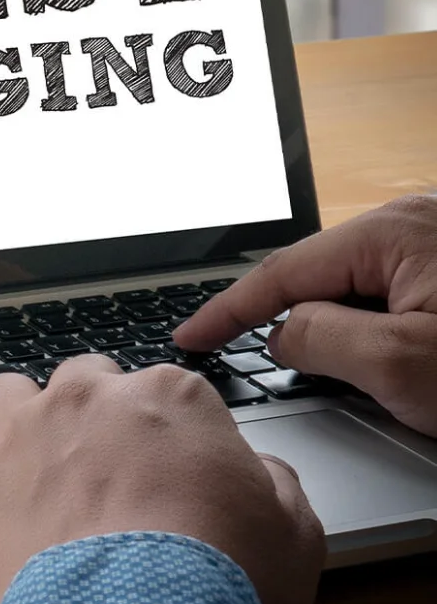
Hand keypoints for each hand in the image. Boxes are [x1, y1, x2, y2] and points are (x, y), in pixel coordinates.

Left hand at [0, 356, 323, 603]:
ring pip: (4, 396)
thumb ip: (270, 483)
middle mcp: (86, 400)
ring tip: (34, 477)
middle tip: (105, 474)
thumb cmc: (220, 585)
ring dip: (18, 426)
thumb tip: (258, 473)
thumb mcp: (293, 533)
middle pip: (82, 383)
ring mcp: (18, 437)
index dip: (169, 436)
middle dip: (91, 418)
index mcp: (168, 397)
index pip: (166, 391)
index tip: (173, 472)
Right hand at [175, 194, 436, 435]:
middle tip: (271, 368)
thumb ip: (319, 339)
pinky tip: (397, 365)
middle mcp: (410, 226)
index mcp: (392, 232)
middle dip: (294, 325)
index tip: (190, 337)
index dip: (228, 310)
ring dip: (343, 337)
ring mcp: (430, 248)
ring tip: (373, 378)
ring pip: (351, 295)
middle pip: (317, 280)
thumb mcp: (401, 362)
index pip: (283, 271)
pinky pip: (384, 302)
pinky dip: (373, 336)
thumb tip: (282, 335)